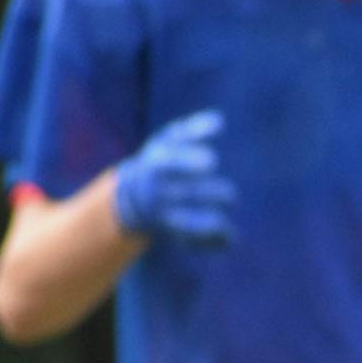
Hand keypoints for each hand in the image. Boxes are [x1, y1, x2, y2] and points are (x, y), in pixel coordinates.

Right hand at [113, 109, 236, 245]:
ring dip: (213, 222)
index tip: (213, 161)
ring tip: (229, 220)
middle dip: (213, 195)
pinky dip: (210, 241)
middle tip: (230, 194)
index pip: (171, 162)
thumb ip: (194, 129)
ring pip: (187, 223)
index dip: (190, 161)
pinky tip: (230, 237)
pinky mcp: (171, 233)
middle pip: (187, 194)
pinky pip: (190, 241)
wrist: (131, 196)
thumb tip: (219, 121)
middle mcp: (158, 190)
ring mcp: (163, 214)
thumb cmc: (162, 160)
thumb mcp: (170, 139)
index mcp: (158, 163)